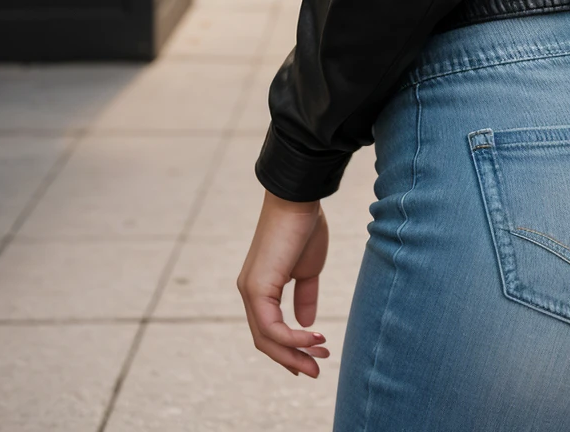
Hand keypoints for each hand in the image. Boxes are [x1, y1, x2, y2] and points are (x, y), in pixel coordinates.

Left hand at [237, 191, 330, 376]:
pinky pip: (271, 326)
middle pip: (266, 340)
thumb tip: (306, 324)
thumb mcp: (308, 268)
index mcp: (260, 287)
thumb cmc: (305, 227)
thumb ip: (305, 296)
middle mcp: (249, 292)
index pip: (269, 329)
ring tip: (320, 357)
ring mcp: (250, 291)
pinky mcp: (256, 288)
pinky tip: (315, 338)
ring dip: (294, 354)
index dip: (290, 349)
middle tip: (318, 369)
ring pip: (266, 338)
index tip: (314, 358)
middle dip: (293, 359)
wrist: (299, 199)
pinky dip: (293, 338)